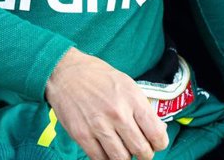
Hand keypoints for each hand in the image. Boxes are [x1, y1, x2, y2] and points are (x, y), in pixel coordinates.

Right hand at [44, 47, 168, 159]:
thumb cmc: (97, 76)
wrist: (64, 72)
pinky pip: (100, 159)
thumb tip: (156, 130)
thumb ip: (142, 107)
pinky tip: (106, 149)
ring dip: (125, 157)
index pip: (157, 135)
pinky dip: (106, 158)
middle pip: (142, 151)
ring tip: (122, 149)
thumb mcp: (126, 83)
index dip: (159, 144)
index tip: (154, 143)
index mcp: (132, 99)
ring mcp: (99, 126)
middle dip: (144, 154)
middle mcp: (118, 114)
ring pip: (122, 159)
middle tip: (138, 148)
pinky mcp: (82, 135)